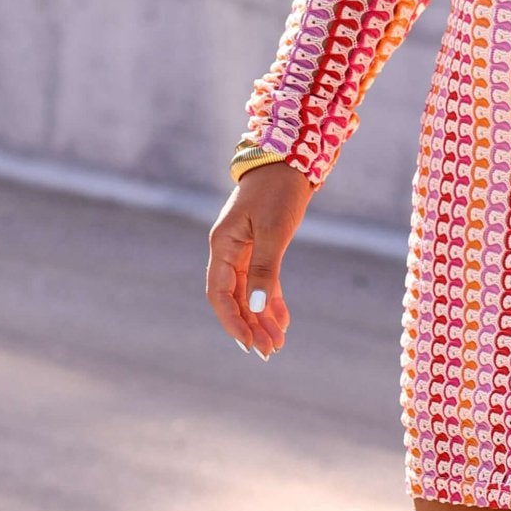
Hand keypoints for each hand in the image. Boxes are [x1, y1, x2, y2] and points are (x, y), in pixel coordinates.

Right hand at [206, 163, 312, 358]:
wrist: (290, 158)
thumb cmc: (278, 191)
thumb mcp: (274, 230)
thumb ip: (266, 269)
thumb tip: (258, 308)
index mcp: (223, 246)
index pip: (219, 294)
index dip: (231, 321)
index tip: (248, 343)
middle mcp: (228, 251)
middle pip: (235, 298)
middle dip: (250, 325)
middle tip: (269, 352)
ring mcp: (244, 249)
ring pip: (249, 293)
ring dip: (261, 317)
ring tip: (277, 343)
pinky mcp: (260, 246)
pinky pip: (262, 281)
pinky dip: (271, 300)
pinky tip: (282, 320)